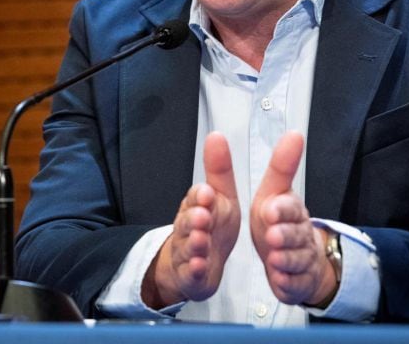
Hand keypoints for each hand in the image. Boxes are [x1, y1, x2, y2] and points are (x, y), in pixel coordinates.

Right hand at [143, 132, 239, 306]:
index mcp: (198, 206)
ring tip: (202, 241)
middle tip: (203, 216)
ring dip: (194, 243)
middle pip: (188, 221)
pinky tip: (200, 267)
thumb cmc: (212, 226)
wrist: (198, 262)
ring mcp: (188, 251)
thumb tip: (216, 135)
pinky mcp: (191, 274)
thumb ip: (219, 169)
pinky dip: (194, 269)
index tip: (208, 193)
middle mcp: (189, 227)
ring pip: (188, 246)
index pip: (196, 198)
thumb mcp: (221, 197)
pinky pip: (191, 272)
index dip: (200, 196)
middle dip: (194, 219)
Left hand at [249, 131, 336, 305]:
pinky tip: (279, 280)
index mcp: (291, 211)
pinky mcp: (296, 283)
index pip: (290, 207)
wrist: (298, 258)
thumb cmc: (280, 221)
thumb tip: (295, 134)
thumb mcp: (275, 192)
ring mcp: (300, 260)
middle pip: (295, 236)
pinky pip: (293, 285)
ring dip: (285, 260)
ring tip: (274, 258)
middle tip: (272, 236)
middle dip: (284, 236)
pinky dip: (287, 283)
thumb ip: (282, 166)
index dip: (282, 209)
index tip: (270, 209)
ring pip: (295, 261)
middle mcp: (299, 235)